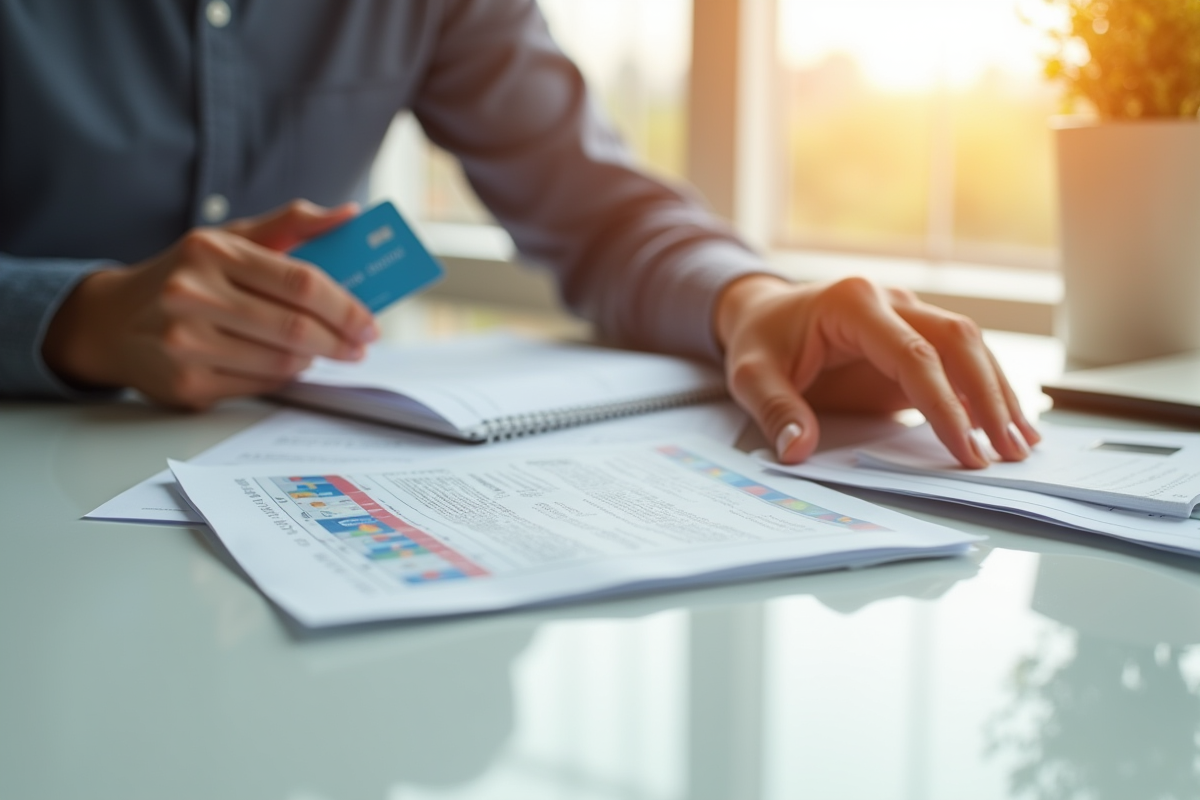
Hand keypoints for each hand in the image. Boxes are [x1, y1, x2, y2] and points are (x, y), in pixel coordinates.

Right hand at [43, 200, 377, 409]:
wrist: (112, 322)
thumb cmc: (186, 274)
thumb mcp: (231, 238)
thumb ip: (291, 224)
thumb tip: (351, 214)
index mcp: (211, 250)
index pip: (301, 283)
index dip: (346, 307)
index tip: (370, 322)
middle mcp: (192, 295)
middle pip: (296, 329)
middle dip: (340, 340)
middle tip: (360, 345)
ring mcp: (185, 343)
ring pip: (282, 362)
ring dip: (313, 359)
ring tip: (322, 350)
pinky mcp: (186, 384)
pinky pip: (261, 384)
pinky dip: (283, 376)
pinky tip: (284, 363)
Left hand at [715, 274, 1039, 468]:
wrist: (765, 313)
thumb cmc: (760, 341)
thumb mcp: (750, 374)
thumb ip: (776, 409)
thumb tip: (799, 450)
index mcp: (853, 302)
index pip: (913, 354)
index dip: (943, 403)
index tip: (965, 449)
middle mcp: (892, 301)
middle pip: (958, 341)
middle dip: (988, 397)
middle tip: (1008, 451)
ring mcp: (909, 315)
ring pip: (970, 346)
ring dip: (998, 394)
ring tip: (1022, 445)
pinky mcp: (917, 338)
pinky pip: (961, 360)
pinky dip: (986, 391)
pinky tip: (1007, 425)